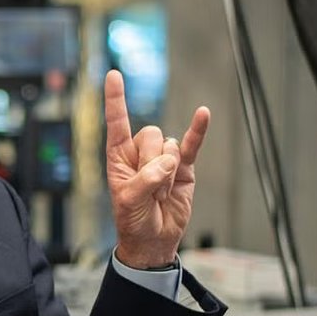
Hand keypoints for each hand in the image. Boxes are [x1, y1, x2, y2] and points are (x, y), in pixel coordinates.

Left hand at [104, 69, 210, 268]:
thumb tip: (169, 162)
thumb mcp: (129, 201)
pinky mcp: (184, 167)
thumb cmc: (133, 220)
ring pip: (168, 145)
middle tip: (149, 188)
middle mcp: (140, 152)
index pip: (116, 122)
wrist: (154, 240)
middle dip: (151, 161)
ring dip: (167, 172)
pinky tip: (203, 113)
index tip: (113, 75)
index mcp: (118, 156)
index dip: (115, 99)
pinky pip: (191, 144)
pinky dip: (198, 130)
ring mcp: (163, 158)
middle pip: (149, 134)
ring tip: (161, 194)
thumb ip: (146, 179)